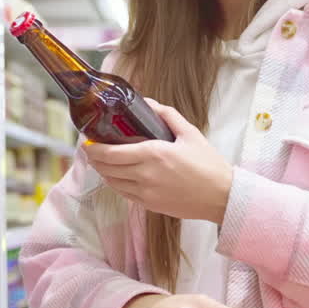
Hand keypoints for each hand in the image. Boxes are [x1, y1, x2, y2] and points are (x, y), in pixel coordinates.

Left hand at [84, 99, 232, 222]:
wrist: (221, 196)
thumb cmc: (208, 163)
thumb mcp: (190, 132)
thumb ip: (166, 114)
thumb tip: (147, 102)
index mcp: (153, 154)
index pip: (111, 153)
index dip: (94, 149)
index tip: (87, 142)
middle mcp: (145, 174)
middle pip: (107, 168)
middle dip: (94, 159)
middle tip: (90, 150)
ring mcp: (146, 193)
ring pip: (113, 183)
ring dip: (103, 172)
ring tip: (100, 162)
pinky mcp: (150, 205)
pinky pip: (124, 194)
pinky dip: (116, 184)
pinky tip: (116, 176)